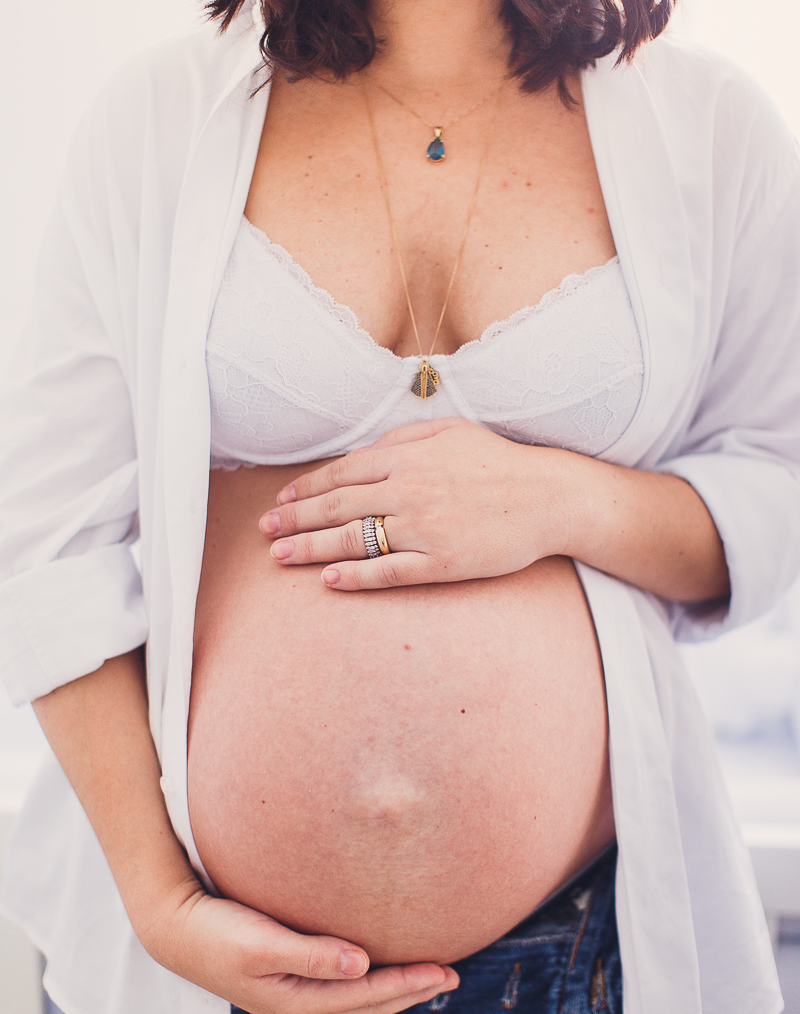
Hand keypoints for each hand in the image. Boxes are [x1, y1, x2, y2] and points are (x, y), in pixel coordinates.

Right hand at [139, 876, 458, 1013]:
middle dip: (412, 991)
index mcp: (298, 1002)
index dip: (409, 985)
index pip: (368, 997)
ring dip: (395, 988)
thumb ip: (311, 956)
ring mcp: (294, 994)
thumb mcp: (261, 944)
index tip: (444, 971)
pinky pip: (343, 985)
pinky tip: (379, 965)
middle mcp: (300, 1005)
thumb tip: (362, 965)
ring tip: (428, 974)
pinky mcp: (287, 977)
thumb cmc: (216, 932)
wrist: (175, 929)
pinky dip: (371, 978)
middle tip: (453, 975)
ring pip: (358, 998)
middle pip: (369, 1004)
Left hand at [260, 417, 569, 589]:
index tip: (281, 500)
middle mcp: (408, 491)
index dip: (305, 489)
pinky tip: (329, 581)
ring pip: (353, 539)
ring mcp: (423, 529)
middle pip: (337, 506)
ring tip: (280, 556)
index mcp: (407, 458)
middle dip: (294, 519)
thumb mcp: (449, 433)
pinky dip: (355, 576)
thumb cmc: (498, 463)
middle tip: (265, 531)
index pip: (341, 474)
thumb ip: (401, 441)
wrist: (548, 496)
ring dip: (311, 548)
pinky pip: (389, 571)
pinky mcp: (441, 562)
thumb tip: (359, 453)